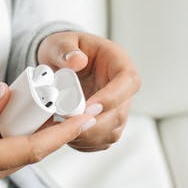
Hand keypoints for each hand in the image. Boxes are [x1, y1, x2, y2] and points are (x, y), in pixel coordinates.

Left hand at [37, 31, 140, 151]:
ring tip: (63, 130)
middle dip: (95, 124)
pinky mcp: (107, 124)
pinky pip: (102, 141)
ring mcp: (117, 108)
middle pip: (120, 113)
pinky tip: (67, 136)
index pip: (128, 82)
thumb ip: (65, 50)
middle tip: (69, 125)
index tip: (89, 108)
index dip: (112, 98)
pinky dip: (85, 144)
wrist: (60, 63)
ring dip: (89, 137)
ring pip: (113, 131)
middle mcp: (123, 89)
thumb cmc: (64, 51)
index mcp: (119, 63)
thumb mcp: (60, 43)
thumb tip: (76, 60)